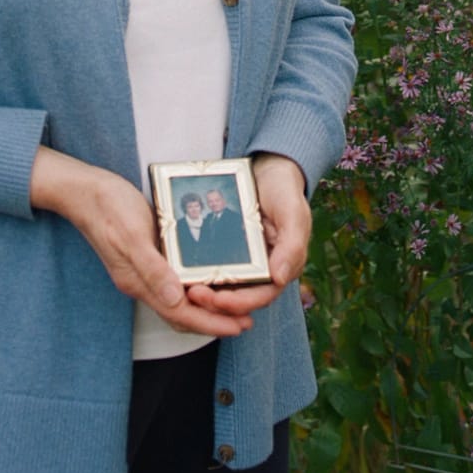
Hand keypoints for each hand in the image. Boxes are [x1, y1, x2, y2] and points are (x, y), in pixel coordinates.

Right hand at [29, 147, 250, 338]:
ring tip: (233, 303)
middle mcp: (141, 282)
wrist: (83, 191)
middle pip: (181, 314)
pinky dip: (192, 286)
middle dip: (213, 321)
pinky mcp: (144, 257)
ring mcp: (142, 271)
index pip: (180, 315)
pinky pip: (172, 281)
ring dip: (204, 306)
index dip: (211, 324)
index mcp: (138, 282)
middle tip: (244, 320)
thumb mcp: (132, 235)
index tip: (238, 326)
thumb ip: (153, 269)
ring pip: (177, 300)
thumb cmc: (107, 208)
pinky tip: (207, 277)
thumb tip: (176, 300)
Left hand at [184, 153, 310, 321]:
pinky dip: (197, 271)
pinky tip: (179, 270)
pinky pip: (209, 265)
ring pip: (221, 286)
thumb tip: (281, 278)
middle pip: (237, 297)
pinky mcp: (224, 250)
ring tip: (183, 288)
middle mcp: (260, 271)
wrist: (268, 169)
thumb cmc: (284, 191)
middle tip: (192, 295)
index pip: (260, 296)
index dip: (239, 303)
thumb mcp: (293, 213)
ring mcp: (240, 261)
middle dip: (214, 302)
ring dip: (204, 292)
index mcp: (280, 268)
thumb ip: (292, 245)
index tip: (218, 300)